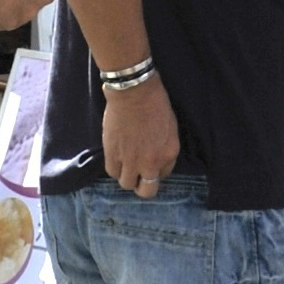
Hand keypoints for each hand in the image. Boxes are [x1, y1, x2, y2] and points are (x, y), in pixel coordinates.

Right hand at [101, 78, 179, 197]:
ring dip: (126, 176)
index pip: (164, 175)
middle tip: (138, 175)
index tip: (151, 162)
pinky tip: (116, 158)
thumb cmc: (155, 103)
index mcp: (169, 154)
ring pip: (127, 184)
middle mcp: (151, 163)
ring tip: (125, 164)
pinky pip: (112, 172)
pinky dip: (114, 167)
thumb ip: (164, 147)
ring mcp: (131, 161)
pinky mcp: (113, 155)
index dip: (156, 170)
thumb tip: (156, 157)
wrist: (134, 93)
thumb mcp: (170, 128)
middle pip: (146, 191)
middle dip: (142, 185)